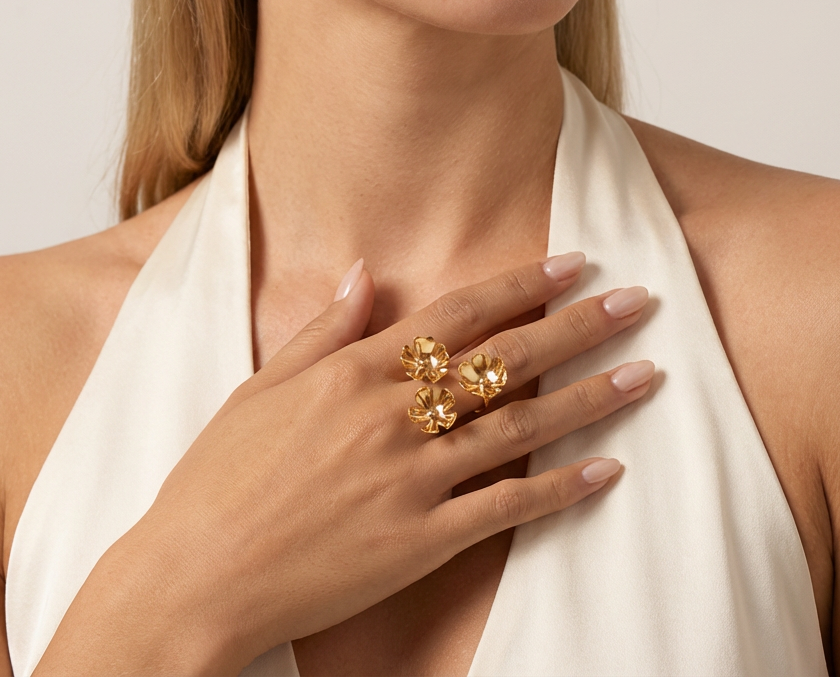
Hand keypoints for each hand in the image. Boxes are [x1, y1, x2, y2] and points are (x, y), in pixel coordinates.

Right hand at [35, 253, 652, 676]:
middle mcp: (392, 416)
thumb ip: (323, 328)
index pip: (458, 315)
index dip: (521, 285)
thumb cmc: (218, 480)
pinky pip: (507, 508)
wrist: (195, 577)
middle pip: (506, 360)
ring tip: (644, 373)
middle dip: (578, 326)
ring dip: (589, 397)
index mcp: (353, 372)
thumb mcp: (262, 387)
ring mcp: (411, 479)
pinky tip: (606, 468)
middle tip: (638, 301)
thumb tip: (366, 273)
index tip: (572, 262)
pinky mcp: (422, 541)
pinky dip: (560, 489)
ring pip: (520, 428)